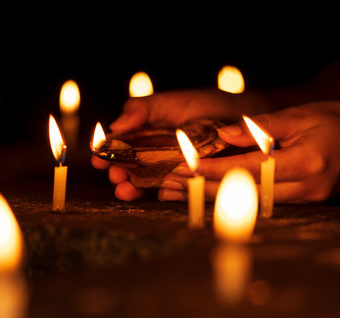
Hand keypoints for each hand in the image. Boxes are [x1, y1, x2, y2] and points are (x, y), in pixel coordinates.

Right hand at [92, 89, 248, 200]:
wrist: (241, 115)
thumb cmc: (204, 104)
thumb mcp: (169, 102)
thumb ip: (141, 110)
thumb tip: (115, 126)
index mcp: (146, 133)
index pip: (120, 146)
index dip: (107, 153)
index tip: (98, 159)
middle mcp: (155, 153)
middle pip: (130, 167)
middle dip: (118, 174)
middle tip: (114, 177)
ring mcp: (171, 168)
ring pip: (146, 181)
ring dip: (132, 187)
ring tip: (125, 190)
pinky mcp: (189, 179)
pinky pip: (172, 189)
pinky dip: (161, 193)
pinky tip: (154, 195)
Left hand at [159, 101, 339, 202]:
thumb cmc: (337, 121)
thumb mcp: (301, 115)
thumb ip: (261, 127)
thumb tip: (222, 135)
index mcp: (307, 162)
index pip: (251, 169)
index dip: (215, 170)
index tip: (185, 167)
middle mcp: (307, 189)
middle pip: (245, 194)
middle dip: (204, 190)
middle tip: (169, 185)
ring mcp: (308, 203)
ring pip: (250, 204)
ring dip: (213, 199)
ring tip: (178, 193)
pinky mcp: (306, 207)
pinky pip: (262, 205)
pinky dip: (232, 200)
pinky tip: (207, 196)